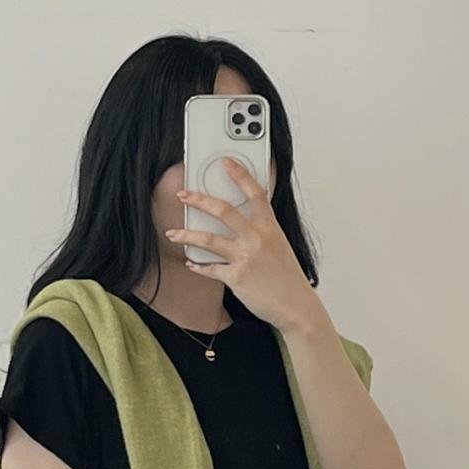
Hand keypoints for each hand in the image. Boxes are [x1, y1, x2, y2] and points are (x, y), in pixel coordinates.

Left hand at [167, 158, 321, 335]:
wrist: (296, 306)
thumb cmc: (288, 279)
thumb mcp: (279, 247)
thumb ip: (262, 232)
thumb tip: (242, 224)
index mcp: (270, 227)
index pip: (255, 193)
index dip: (240, 175)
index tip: (226, 162)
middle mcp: (257, 238)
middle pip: (223, 210)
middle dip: (199, 199)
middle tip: (184, 194)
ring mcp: (246, 257)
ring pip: (208, 240)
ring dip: (186, 235)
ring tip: (172, 233)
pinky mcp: (236, 277)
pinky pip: (210, 269)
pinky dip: (197, 266)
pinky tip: (190, 263)